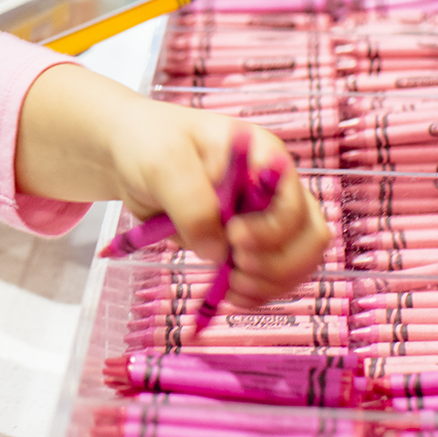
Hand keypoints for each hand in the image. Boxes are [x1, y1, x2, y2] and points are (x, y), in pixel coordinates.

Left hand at [14, 64, 327, 305]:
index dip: (271, 228)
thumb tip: (217, 251)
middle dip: (278, 262)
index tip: (233, 237)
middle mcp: (273, 187)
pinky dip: (258, 291)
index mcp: (263, 155)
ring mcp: (263, 217)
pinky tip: (231, 293)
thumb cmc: (149, 143)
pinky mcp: (246, 243)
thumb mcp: (164, 163)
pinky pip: (272, 275)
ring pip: (298, 260)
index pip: (293, 201)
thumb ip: (192, 203)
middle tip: (237, 268)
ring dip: (271, 282)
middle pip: (309, 236)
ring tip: (232, 286)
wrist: (128, 157)